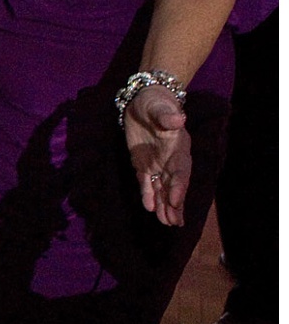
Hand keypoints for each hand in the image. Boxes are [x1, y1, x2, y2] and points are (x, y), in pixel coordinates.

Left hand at [124, 86, 190, 225]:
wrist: (143, 100)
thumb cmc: (155, 102)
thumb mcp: (159, 106)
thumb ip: (168, 116)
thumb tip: (178, 119)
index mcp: (178, 148)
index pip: (180, 171)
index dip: (178, 186)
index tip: (174, 201)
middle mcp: (170, 159)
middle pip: (174, 185)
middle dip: (174, 204)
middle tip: (175, 223)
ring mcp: (157, 162)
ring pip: (162, 187)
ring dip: (163, 205)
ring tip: (167, 223)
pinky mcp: (143, 163)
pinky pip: (146, 182)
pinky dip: (148, 195)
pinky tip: (149, 208)